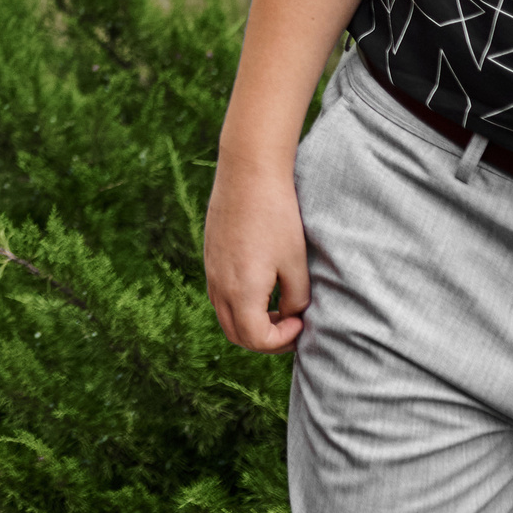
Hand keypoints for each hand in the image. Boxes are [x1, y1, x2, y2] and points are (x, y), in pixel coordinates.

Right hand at [203, 155, 311, 352]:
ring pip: (225, 315)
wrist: (248, 173)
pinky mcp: (210, 256)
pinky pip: (219, 294)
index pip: (256, 339)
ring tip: (277, 306)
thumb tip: (291, 314)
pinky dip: (239, 303)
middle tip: (290, 325)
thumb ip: (296, 299)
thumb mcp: (296, 263)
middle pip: (236, 334)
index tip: (301, 321)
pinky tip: (262, 284)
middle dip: (264, 339)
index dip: (282, 340)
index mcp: (241, 291)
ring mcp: (211, 271)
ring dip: (250, 321)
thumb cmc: (277, 216)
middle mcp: (219, 286)